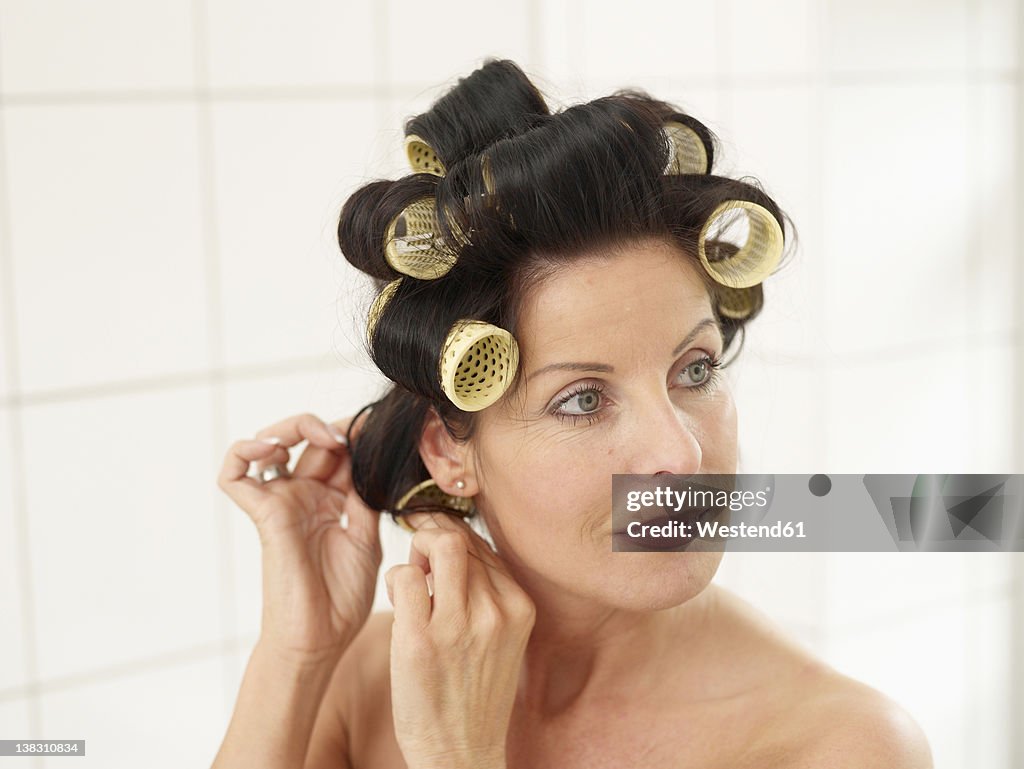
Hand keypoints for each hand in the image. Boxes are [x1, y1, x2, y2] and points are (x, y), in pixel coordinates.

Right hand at [218, 410, 381, 663]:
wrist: (320, 639)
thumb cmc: (342, 599)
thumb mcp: (366, 538)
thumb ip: (364, 498)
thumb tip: (370, 459)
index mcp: (332, 500)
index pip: (338, 451)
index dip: (354, 435)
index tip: (376, 433)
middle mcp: (304, 496)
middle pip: (307, 440)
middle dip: (328, 427)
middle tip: (349, 435)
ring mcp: (281, 503)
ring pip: (270, 443)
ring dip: (292, 427)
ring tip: (319, 435)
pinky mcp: (262, 515)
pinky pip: (234, 474)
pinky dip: (244, 451)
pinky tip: (271, 449)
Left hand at [385, 511, 535, 768]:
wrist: (460, 752)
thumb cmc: (473, 693)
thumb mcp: (499, 638)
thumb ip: (486, 592)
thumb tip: (451, 542)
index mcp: (519, 607)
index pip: (483, 544)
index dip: (453, 535)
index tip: (435, 543)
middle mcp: (495, 611)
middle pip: (460, 538)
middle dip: (431, 534)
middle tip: (418, 554)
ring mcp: (459, 625)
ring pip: (436, 545)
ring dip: (415, 552)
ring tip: (411, 580)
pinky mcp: (421, 640)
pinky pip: (403, 576)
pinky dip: (396, 579)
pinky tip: (398, 601)